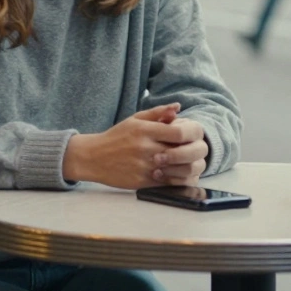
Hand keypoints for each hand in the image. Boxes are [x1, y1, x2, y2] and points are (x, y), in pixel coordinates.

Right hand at [62, 104, 200, 188]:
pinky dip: (177, 180)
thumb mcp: (135, 119)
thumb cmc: (117, 137)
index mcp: (145, 130)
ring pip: (176, 169)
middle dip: (190, 152)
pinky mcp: (141, 181)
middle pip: (179, 151)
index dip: (190, 135)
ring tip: (191, 164)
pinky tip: (180, 175)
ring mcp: (143, 166)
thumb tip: (178, 107)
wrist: (94, 157)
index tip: (192, 137)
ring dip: (187, 168)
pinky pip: (166, 183)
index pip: (178, 132)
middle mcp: (145, 148)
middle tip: (196, 152)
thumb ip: (158, 113)